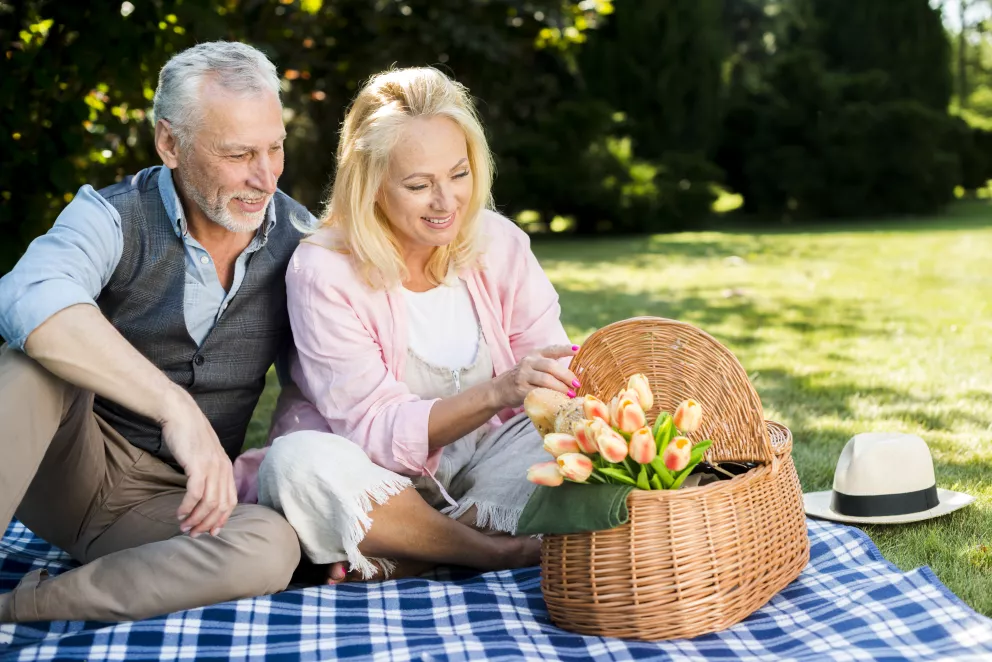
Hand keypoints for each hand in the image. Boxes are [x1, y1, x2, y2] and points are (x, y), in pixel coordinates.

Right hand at [159, 390, 237, 536]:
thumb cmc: (189, 435)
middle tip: (194, 533)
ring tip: (184, 526)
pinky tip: (179, 513)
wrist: (180, 414)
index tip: (211, 532)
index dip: (222, 519)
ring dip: (196, 518)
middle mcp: (223, 468)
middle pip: (222, 505)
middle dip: (208, 524)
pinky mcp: (197, 464)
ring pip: (209, 502)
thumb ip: (209, 472)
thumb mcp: (205, 455)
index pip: (231, 501)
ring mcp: (212, 466)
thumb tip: (203, 493)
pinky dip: (188, 506)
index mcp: (226, 467)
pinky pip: (196, 493)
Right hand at [491, 344, 578, 409]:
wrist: (499, 389)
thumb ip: (550, 366)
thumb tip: (575, 376)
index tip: (577, 350)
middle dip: (566, 376)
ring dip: (561, 388)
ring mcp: (523, 375)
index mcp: (535, 354)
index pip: (552, 349)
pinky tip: (557, 400)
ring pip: (546, 380)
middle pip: (551, 366)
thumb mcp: (534, 366)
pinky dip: (550, 397)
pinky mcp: (520, 389)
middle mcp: (528, 362)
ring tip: (570, 394)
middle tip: (576, 384)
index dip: (565, 349)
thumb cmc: (523, 378)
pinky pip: (538, 393)